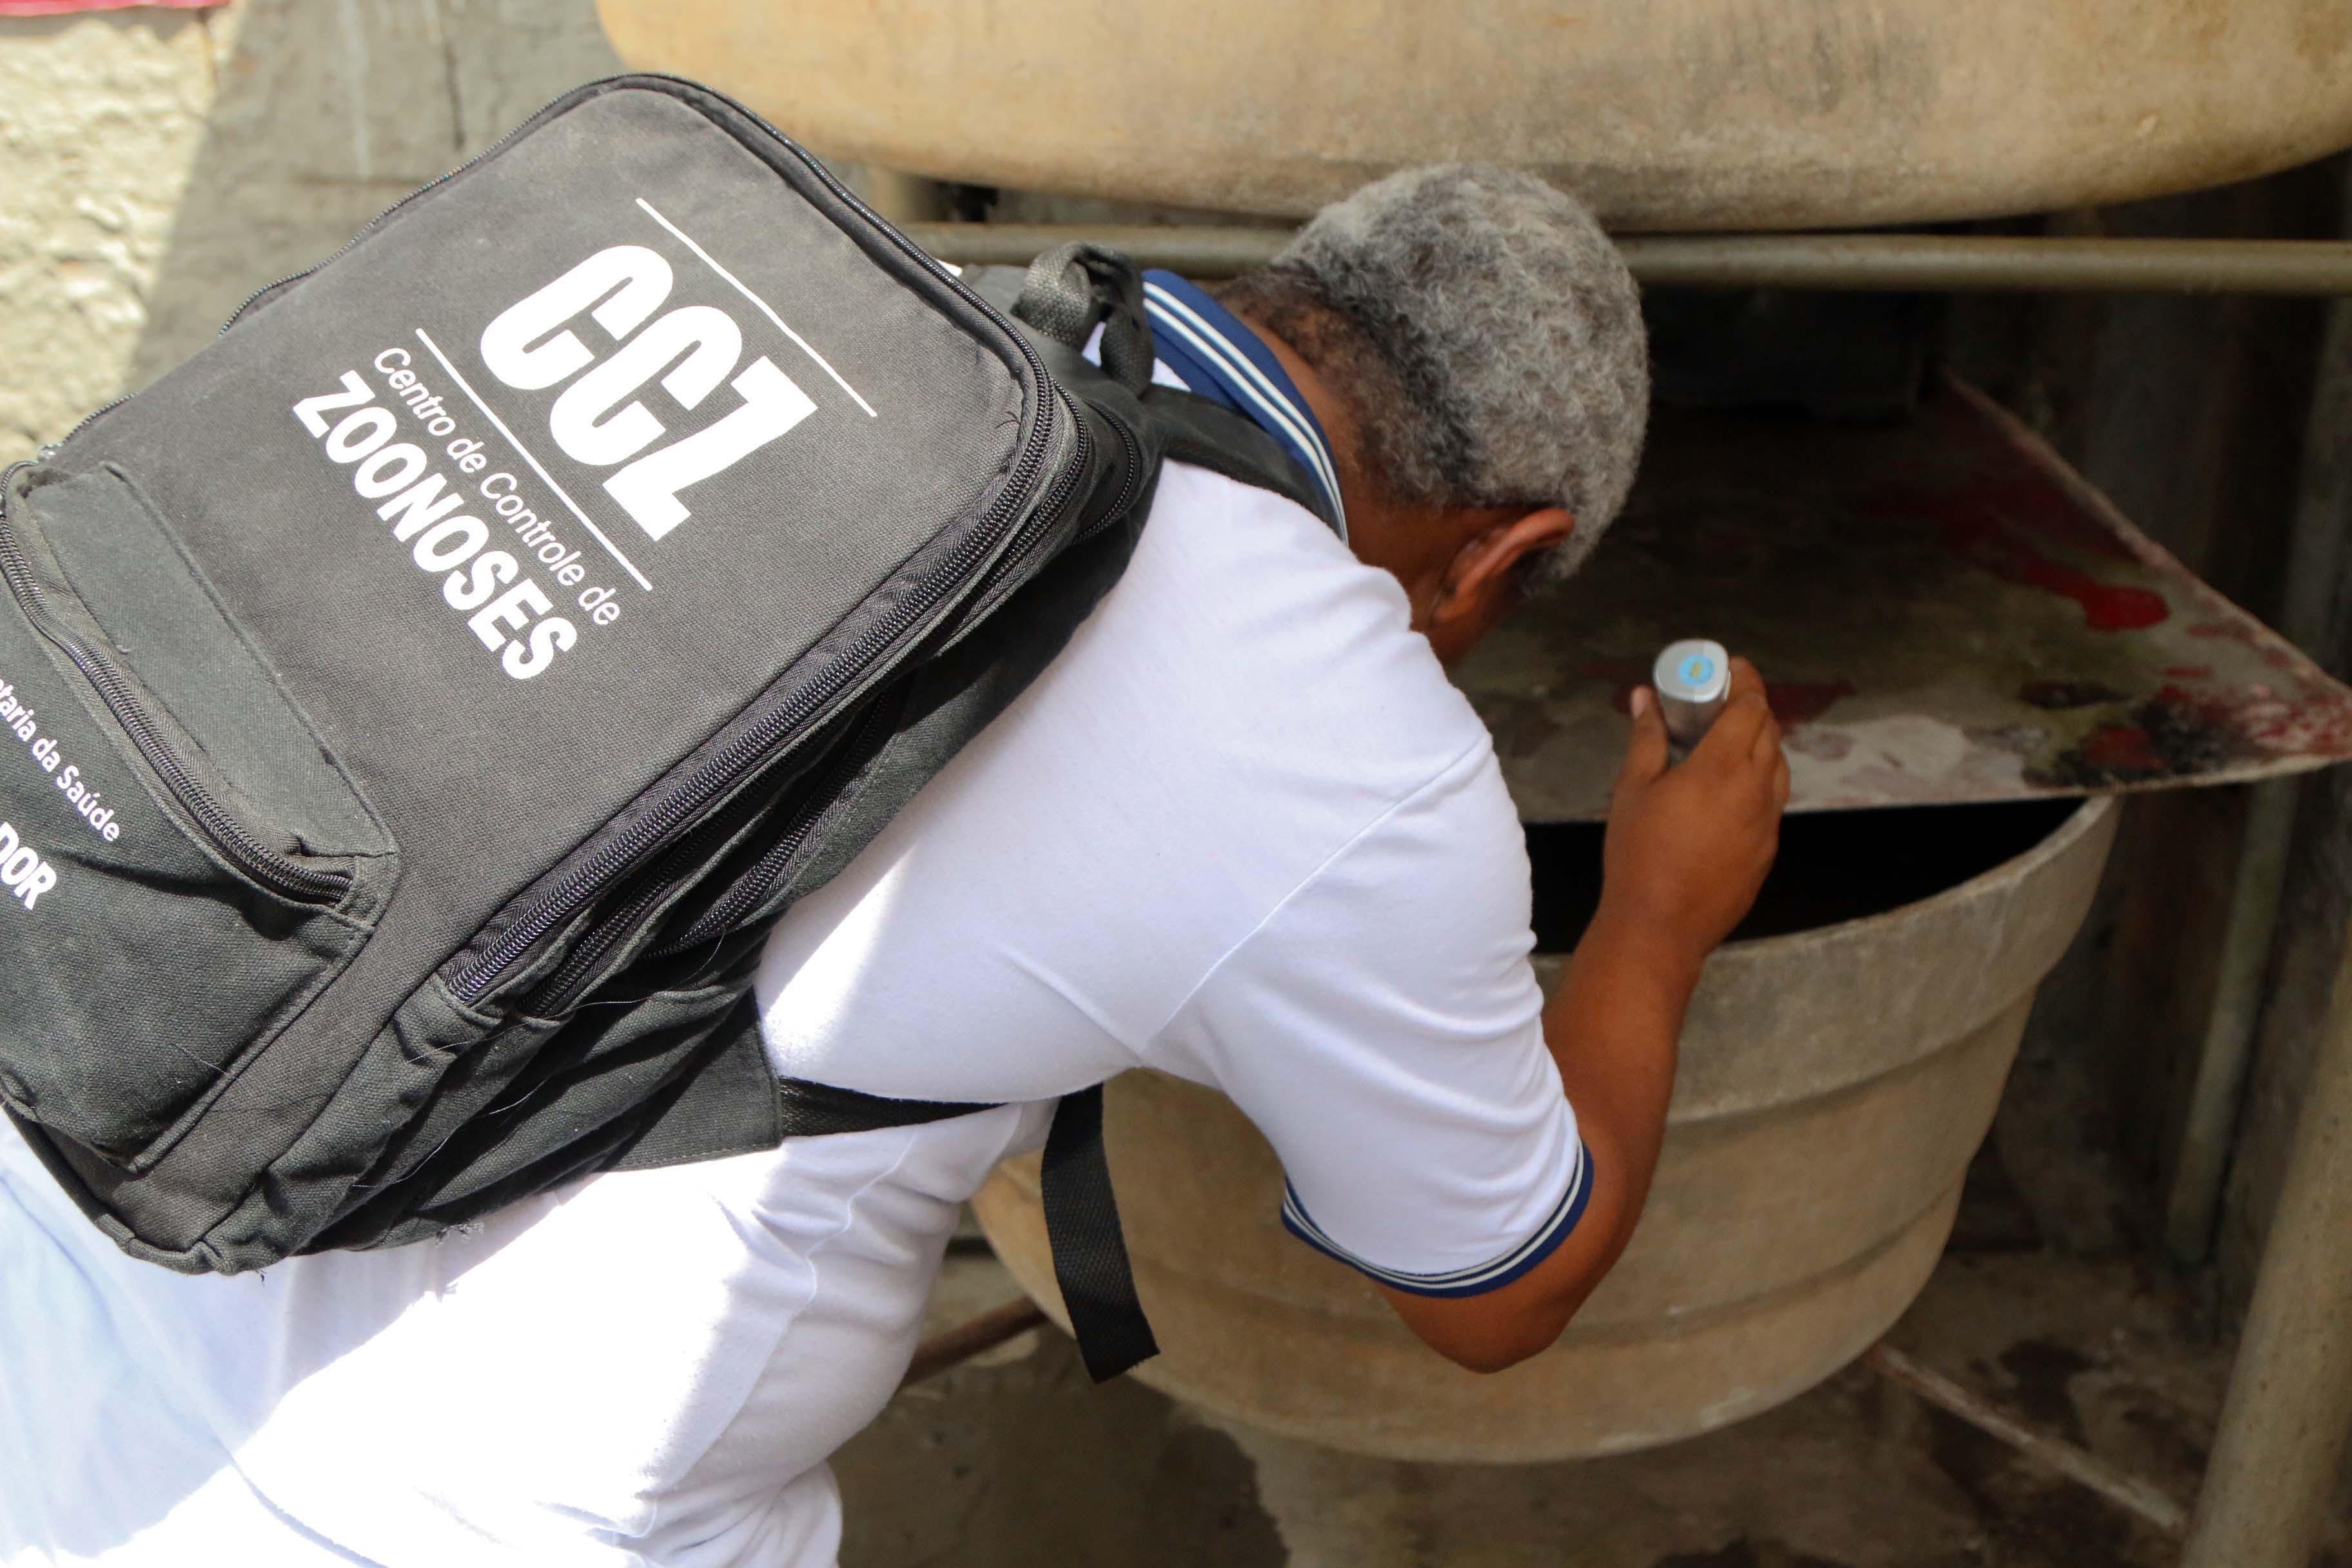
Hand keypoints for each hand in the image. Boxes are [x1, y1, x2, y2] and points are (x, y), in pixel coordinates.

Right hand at [1597, 657, 1788, 966]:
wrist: (1660, 927)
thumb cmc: (1639, 855)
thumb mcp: (1633, 789)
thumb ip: (1647, 738)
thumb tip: (1646, 698)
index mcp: (1722, 768)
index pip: (1751, 706)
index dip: (1745, 680)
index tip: (1731, 668)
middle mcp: (1755, 791)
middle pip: (1770, 731)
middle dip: (1752, 707)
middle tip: (1722, 701)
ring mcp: (1767, 823)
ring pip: (1778, 767)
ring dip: (1760, 744)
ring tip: (1728, 743)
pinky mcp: (1767, 850)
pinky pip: (1772, 802)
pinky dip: (1759, 781)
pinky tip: (1729, 791)